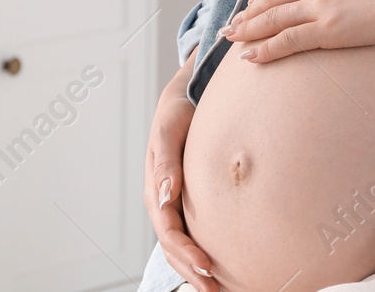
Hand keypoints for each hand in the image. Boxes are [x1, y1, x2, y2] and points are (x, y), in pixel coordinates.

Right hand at [147, 54, 220, 291]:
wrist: (183, 102)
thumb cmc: (176, 115)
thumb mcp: (169, 132)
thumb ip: (166, 163)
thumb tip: (166, 196)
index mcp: (155, 191)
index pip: (169, 231)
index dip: (187, 252)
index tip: (208, 266)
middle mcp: (162, 203)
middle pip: (173, 247)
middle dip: (192, 270)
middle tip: (214, 290)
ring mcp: (173, 205)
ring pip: (179, 247)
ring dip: (194, 269)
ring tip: (216, 290)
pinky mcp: (186, 203)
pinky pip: (190, 234)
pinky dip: (198, 255)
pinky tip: (218, 268)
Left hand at [219, 0, 374, 62]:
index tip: (255, 0)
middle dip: (249, 11)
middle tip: (233, 23)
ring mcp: (319, 5)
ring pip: (272, 18)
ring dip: (248, 29)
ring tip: (232, 38)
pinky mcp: (327, 30)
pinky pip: (287, 40)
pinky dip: (265, 48)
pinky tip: (249, 57)